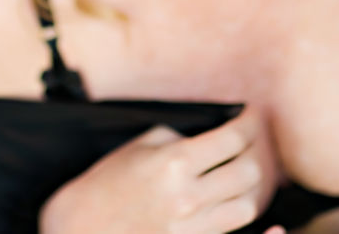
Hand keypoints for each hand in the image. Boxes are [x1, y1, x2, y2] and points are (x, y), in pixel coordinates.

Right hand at [39, 104, 282, 232]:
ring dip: (251, 187)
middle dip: (257, 151)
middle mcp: (187, 197)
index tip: (251, 115)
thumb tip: (212, 136)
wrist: (82, 227)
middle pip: (248, 172)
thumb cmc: (107, 183)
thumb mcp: (140, 146)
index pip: (232, 138)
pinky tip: (239, 203)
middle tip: (252, 141)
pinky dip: (241, 216)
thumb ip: (180, 139)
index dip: (250, 123)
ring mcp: (190, 228)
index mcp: (174, 163)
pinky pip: (231, 232)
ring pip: (248, 207)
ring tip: (243, 173)